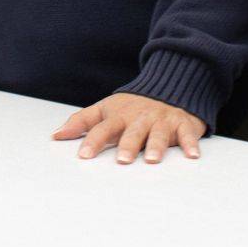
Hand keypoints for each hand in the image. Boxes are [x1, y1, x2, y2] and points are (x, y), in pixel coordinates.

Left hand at [52, 93, 206, 163]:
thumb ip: (81, 121)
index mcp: (118, 116)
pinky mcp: (183, 123)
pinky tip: (192, 155)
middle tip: (121, 160)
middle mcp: (139, 118)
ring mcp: (161, 120)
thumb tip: (56, 135)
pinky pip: (187, 134)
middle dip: (127, 145)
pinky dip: (191, 144)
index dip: (92, 141)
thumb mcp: (105, 109)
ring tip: (151, 159)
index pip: (102, 128)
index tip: (83, 155)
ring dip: (155, 146)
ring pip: (158, 133)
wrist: (168, 86)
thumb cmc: (132, 105)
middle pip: (132, 132)